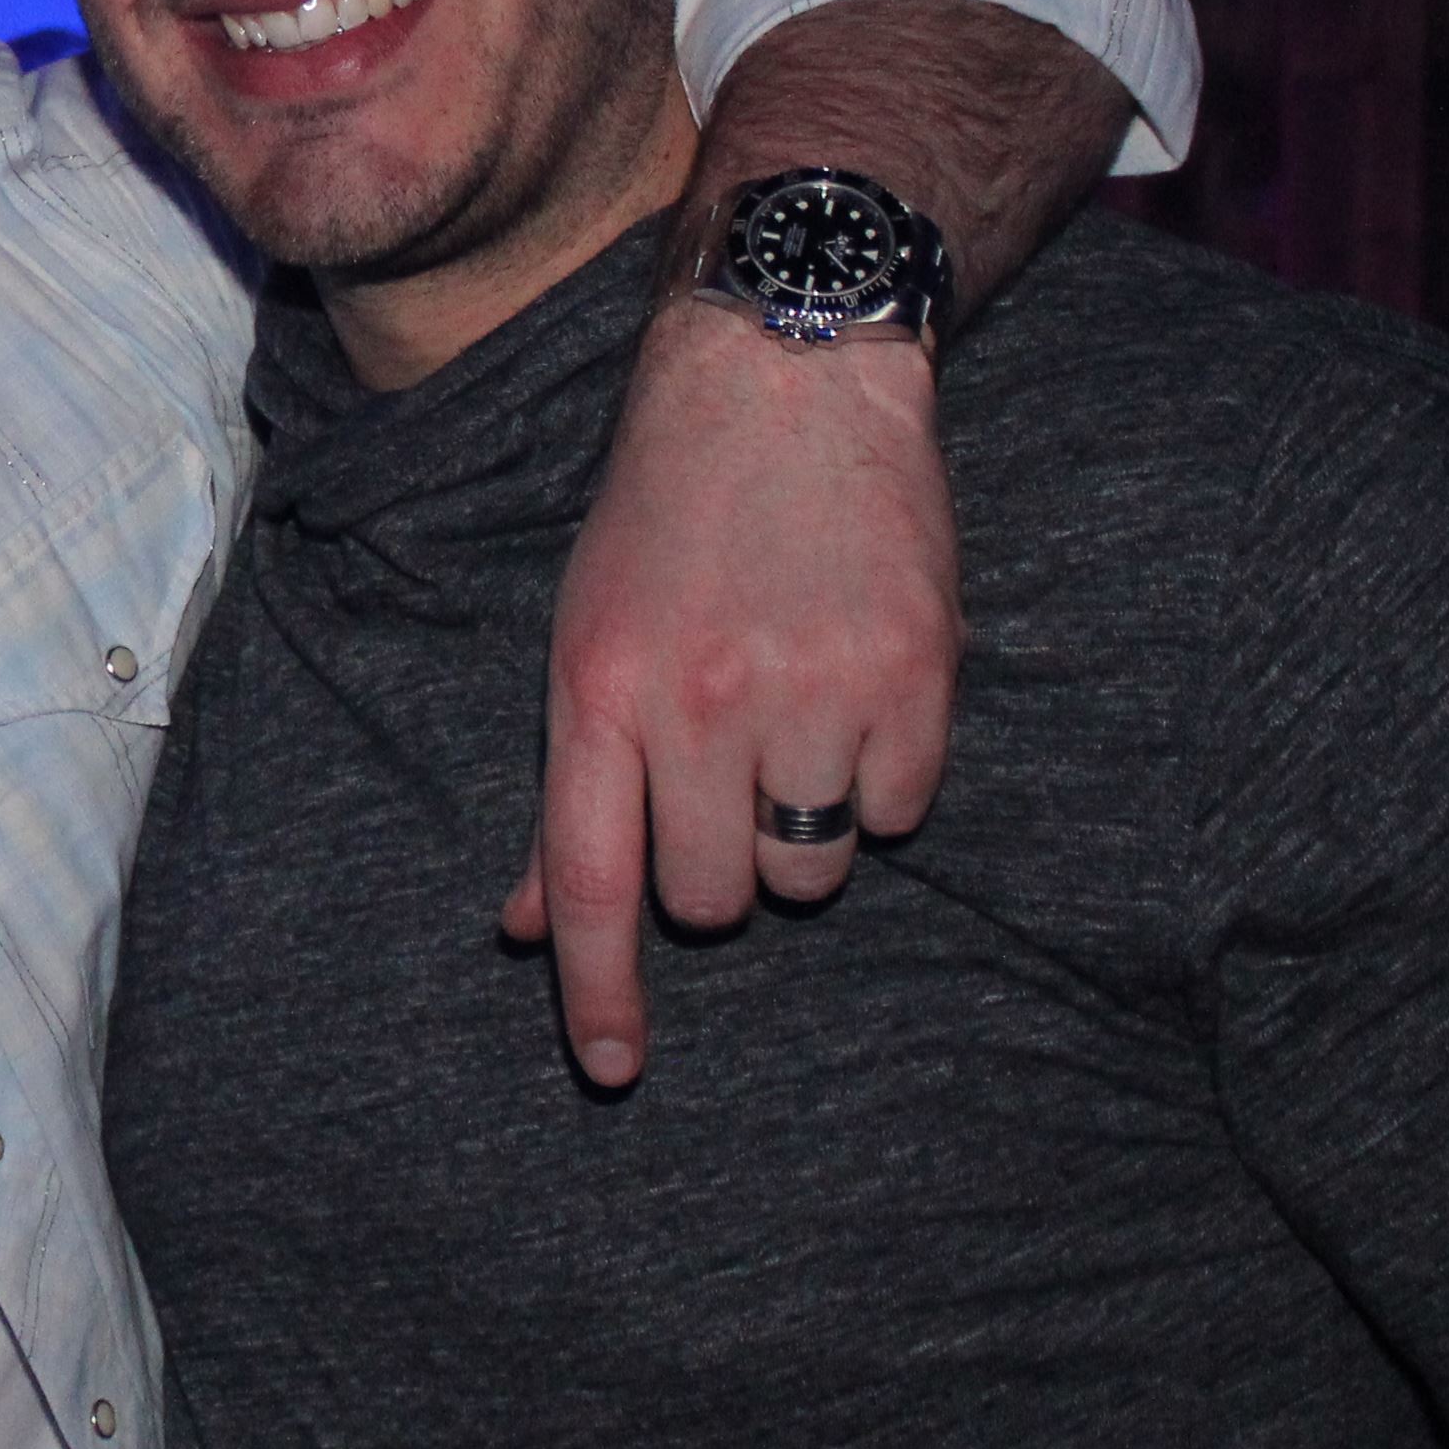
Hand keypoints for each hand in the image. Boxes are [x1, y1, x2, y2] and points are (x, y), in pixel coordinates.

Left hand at [510, 300, 958, 1083]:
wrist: (785, 378)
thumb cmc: (666, 518)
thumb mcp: (585, 637)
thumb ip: (572, 787)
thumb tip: (533, 926)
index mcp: (599, 693)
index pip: (591, 882)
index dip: (597, 991)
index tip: (611, 1070)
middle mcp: (700, 702)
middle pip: (710, 898)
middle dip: (718, 866)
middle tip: (727, 774)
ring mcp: (812, 693)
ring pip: (808, 871)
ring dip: (803, 828)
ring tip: (795, 717)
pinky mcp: (914, 678)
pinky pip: (901, 815)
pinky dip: (882, 779)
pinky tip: (858, 688)